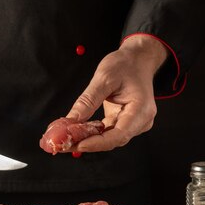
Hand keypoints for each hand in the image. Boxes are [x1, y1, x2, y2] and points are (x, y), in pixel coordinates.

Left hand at [66, 35, 167, 151]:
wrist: (137, 59)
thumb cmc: (126, 65)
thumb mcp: (104, 77)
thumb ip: (87, 101)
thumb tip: (71, 121)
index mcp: (141, 110)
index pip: (119, 135)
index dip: (97, 143)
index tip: (77, 144)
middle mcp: (140, 121)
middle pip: (113, 140)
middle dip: (87, 143)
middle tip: (62, 144)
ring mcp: (133, 123)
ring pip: (108, 139)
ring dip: (86, 140)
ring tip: (65, 139)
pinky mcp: (124, 122)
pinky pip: (107, 133)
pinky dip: (91, 133)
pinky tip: (75, 133)